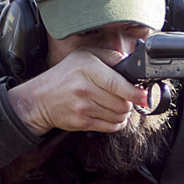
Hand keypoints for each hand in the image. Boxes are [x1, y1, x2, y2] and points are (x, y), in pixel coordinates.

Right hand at [7, 49, 148, 135]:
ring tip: (117, 106)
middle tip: (127, 98)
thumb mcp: (84, 56)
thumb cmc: (64, 75)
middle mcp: (84, 88)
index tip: (144, 96)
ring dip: (123, 113)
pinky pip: (109, 127)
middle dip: (129, 102)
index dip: (134, 92)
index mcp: (87, 68)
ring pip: (118, 116)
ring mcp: (83, 107)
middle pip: (121, 102)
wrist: (39, 99)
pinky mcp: (82, 123)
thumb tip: (131, 64)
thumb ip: (109, 56)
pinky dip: (116, 123)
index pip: (116, 83)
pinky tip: (111, 115)